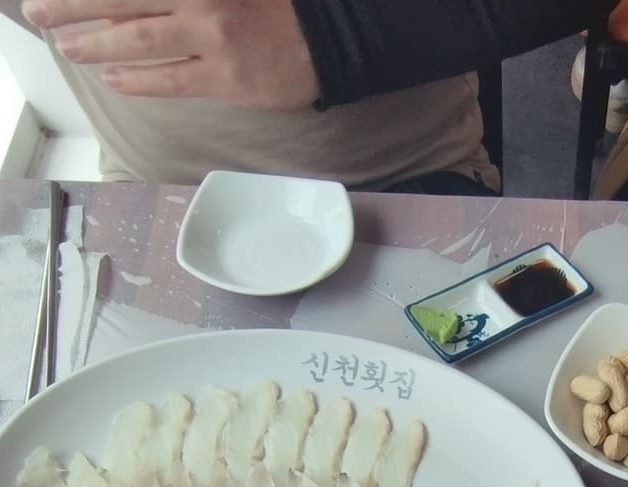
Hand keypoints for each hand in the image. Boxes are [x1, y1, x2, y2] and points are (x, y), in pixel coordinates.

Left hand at [20, 0, 318, 107]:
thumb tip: (144, 0)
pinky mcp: (228, 79)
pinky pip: (171, 81)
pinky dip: (137, 79)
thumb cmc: (282, 2)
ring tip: (66, 47)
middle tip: (38, 14)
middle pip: (120, 0)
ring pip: (138, 41)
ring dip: (94, 44)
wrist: (335, 35)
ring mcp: (214, 39)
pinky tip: (110, 76)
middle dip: (72, 7)